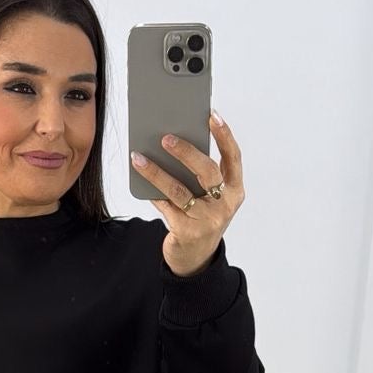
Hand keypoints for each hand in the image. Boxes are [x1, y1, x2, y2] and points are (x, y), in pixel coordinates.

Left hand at [132, 111, 244, 276]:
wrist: (195, 257)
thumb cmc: (201, 217)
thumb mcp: (209, 197)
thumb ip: (201, 176)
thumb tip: (172, 143)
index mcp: (234, 191)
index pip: (233, 157)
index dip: (224, 135)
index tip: (211, 115)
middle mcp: (224, 205)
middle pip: (206, 171)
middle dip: (185, 151)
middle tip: (165, 137)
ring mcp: (207, 220)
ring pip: (178, 189)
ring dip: (156, 172)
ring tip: (138, 157)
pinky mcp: (187, 231)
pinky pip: (165, 206)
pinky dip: (152, 192)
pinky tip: (139, 179)